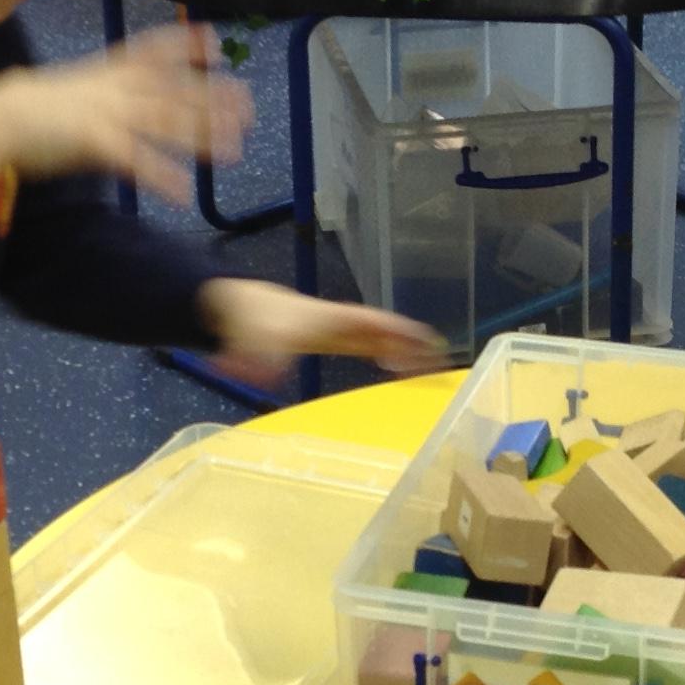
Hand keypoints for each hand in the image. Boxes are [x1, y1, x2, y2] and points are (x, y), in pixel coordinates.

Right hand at [0, 23, 249, 204]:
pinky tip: (184, 193)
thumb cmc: (29, 109)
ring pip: (166, 122)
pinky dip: (161, 177)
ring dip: (202, 136)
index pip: (153, 51)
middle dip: (213, 99)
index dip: (186, 45)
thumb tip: (123, 102)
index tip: (216, 42)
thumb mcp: (74, 89)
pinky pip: (136, 161)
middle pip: (173, 91)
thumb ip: (103, 92)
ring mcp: (107, 112)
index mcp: (107, 72)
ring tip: (233, 151)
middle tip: (249, 106)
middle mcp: (114, 88)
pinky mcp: (95, 141)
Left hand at [196, 280, 445, 389]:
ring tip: (431, 370)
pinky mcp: (335, 341)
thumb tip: (269, 379)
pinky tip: (399, 370)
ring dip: (405, 353)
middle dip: (415, 345)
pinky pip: (369, 347)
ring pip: (382, 340)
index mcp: (335, 318)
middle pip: (388, 332)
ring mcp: (342, 332)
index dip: (403, 333)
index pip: (377, 323)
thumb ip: (263, 360)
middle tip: (442, 363)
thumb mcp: (258, 340)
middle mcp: (345, 323)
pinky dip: (388, 356)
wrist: (242, 305)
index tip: (430, 343)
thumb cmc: (255, 318)